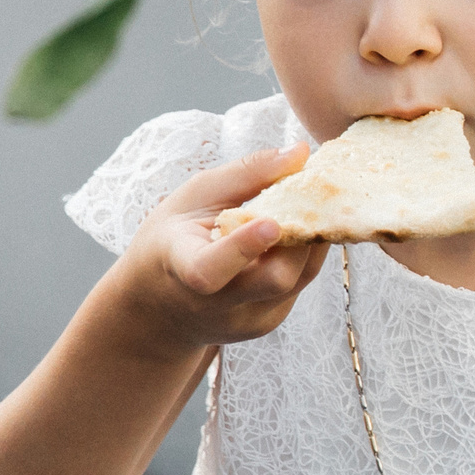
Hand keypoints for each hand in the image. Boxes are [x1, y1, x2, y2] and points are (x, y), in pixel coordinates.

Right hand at [112, 146, 331, 352]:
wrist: (158, 308)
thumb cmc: (171, 241)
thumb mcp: (193, 198)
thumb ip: (246, 174)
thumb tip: (301, 151)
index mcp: (183, 270)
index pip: (211, 269)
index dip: (242, 248)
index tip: (270, 222)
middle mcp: (217, 306)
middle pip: (276, 277)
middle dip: (302, 232)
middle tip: (316, 192)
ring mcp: (247, 321)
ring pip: (300, 277)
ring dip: (312, 237)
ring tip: (312, 204)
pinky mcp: (269, 322)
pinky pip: (303, 282)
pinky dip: (308, 251)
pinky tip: (302, 229)